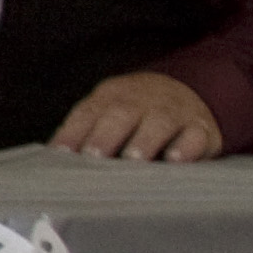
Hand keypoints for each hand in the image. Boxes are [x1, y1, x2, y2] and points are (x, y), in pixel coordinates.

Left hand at [54, 69, 223, 161]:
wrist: (189, 91)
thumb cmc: (136, 113)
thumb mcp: (108, 113)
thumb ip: (83, 134)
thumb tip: (52, 160)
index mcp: (111, 97)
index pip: (88, 112)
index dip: (73, 132)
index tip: (60, 153)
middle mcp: (141, 102)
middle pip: (121, 114)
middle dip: (106, 135)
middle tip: (94, 155)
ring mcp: (173, 113)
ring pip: (159, 122)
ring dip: (145, 139)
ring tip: (133, 159)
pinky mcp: (201, 130)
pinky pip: (195, 136)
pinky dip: (187, 147)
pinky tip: (176, 160)